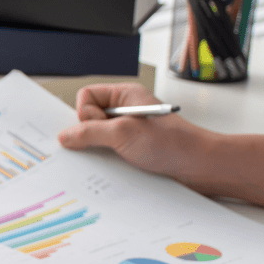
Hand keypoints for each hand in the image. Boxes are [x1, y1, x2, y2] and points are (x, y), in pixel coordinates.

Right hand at [57, 83, 209, 181]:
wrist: (198, 167)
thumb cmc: (173, 143)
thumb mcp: (123, 133)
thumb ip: (89, 133)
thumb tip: (65, 136)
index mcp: (124, 97)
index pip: (86, 96)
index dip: (85, 113)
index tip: (99, 127)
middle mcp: (124, 112)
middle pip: (88, 119)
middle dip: (91, 134)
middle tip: (108, 142)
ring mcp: (127, 131)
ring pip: (96, 138)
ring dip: (102, 150)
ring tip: (121, 154)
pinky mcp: (131, 150)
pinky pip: (107, 153)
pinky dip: (109, 161)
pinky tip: (122, 165)